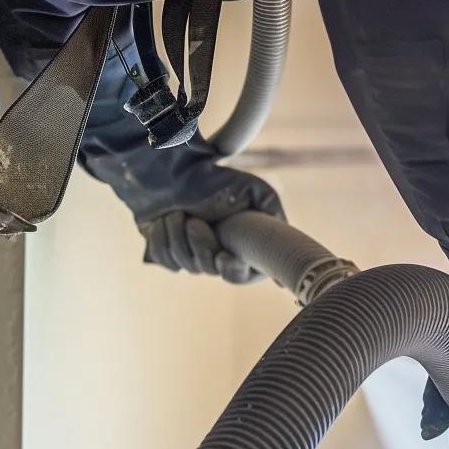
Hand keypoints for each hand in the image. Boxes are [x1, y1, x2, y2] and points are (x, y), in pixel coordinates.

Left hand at [136, 167, 283, 284]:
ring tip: (176, 212)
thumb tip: (286, 270)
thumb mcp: (257, 192)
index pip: (241, 275)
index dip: (231, 270)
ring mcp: (195, 258)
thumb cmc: (217, 180)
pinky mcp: (171, 255)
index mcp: (244, 247)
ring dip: (177, 235)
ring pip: (187, 265)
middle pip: (210, 269)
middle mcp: (221, 256)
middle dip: (200, 242)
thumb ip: (275, 219)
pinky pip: (167, 261)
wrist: (172, 172)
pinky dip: (161, 238)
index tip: (223, 256)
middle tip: (194, 220)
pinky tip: (162, 220)